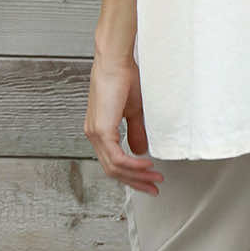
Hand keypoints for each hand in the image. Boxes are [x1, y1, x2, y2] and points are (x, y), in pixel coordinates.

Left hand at [83, 52, 163, 194]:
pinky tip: (147, 165)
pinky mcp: (101, 130)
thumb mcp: (134, 111)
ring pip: (115, 167)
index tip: (149, 180)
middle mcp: (94, 134)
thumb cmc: (124, 78)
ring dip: (137, 176)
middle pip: (113, 170)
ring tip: (155, 178)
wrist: (116, 61)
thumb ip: (136, 132)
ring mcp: (95, 133)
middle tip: (153, 188)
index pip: (113, 162)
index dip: (131, 175)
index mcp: (99, 130)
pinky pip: (117, 157)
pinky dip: (133, 165)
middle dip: (135, 182)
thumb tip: (140, 151)